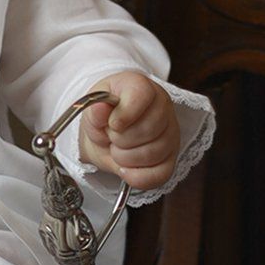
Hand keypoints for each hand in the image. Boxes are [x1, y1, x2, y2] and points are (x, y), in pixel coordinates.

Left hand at [77, 72, 179, 191]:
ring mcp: (171, 134)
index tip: (111, 123)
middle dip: (120, 139)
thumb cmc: (103, 116)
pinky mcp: (171, 159)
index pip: (142, 97)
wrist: (105, 133)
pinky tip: (125, 167)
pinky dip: (136, 176)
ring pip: (152, 154)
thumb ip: (95, 109)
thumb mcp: (93, 107)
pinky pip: (159, 175)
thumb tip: (99, 108)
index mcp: (143, 87)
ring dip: (125, 158)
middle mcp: (163, 107)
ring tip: (117, 148)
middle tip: (111, 136)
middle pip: (147, 130)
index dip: (123, 114)